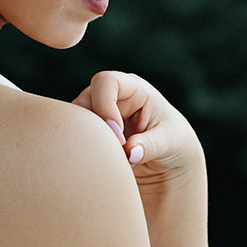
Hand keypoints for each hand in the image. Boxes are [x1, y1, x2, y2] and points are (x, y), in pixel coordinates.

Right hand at [70, 70, 205, 196]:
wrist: (168, 160)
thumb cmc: (173, 142)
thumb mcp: (170, 143)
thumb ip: (151, 145)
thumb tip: (131, 153)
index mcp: (133, 88)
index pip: (106, 81)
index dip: (104, 104)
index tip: (117, 133)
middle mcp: (110, 98)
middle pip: (83, 102)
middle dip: (93, 128)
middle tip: (113, 151)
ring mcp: (96, 116)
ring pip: (74, 123)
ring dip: (87, 142)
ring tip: (112, 159)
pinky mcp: (89, 135)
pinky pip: (74, 139)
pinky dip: (84, 152)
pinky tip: (102, 164)